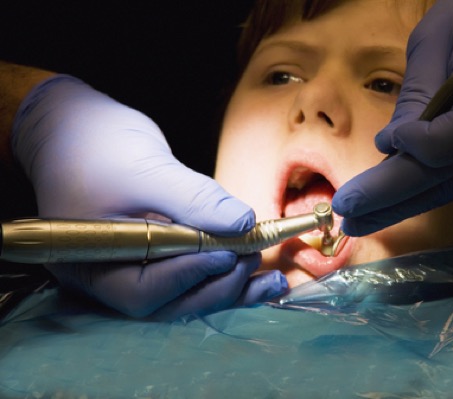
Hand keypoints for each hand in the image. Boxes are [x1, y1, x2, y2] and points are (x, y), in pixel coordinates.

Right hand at [11, 76, 286, 319]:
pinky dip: (222, 274)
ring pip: (183, 294)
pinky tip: (258, 275)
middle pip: (167, 303)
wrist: (71, 127)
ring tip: (271, 281)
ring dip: (228, 289)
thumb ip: (193, 199)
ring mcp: (130, 267)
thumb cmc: (95, 144)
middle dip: (215, 286)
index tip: (230, 254)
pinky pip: (188, 273)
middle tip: (252, 260)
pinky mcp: (152, 255)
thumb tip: (243, 224)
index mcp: (91, 262)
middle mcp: (108, 276)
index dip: (190, 277)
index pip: (143, 290)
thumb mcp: (146, 168)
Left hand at [332, 0, 452, 235]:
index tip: (385, 141)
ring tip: (356, 218)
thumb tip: (389, 148)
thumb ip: (419, 94)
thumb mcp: (441, 36)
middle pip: (451, 174)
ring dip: (401, 205)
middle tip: (347, 213)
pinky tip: (388, 201)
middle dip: (392, 196)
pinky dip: (423, 191)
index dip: (427, 144)